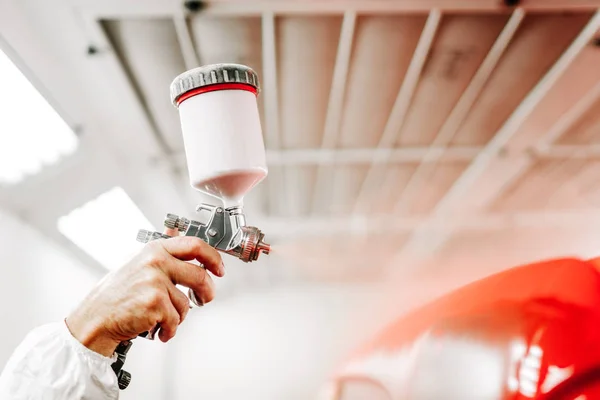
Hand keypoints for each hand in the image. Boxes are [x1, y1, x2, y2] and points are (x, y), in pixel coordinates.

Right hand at [65, 236, 223, 355]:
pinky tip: (157, 329)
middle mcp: (155, 262)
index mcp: (154, 249)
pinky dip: (169, 330)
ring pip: (187, 303)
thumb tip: (181, 237)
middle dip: (206, 292)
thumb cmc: (116, 294)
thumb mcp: (138, 263)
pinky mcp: (155, 303)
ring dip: (178, 317)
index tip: (219, 268)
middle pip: (200, 276)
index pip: (195, 245)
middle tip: (203, 300)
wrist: (95, 318)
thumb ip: (162, 253)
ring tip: (163, 319)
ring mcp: (155, 282)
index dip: (213, 257)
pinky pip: (176, 320)